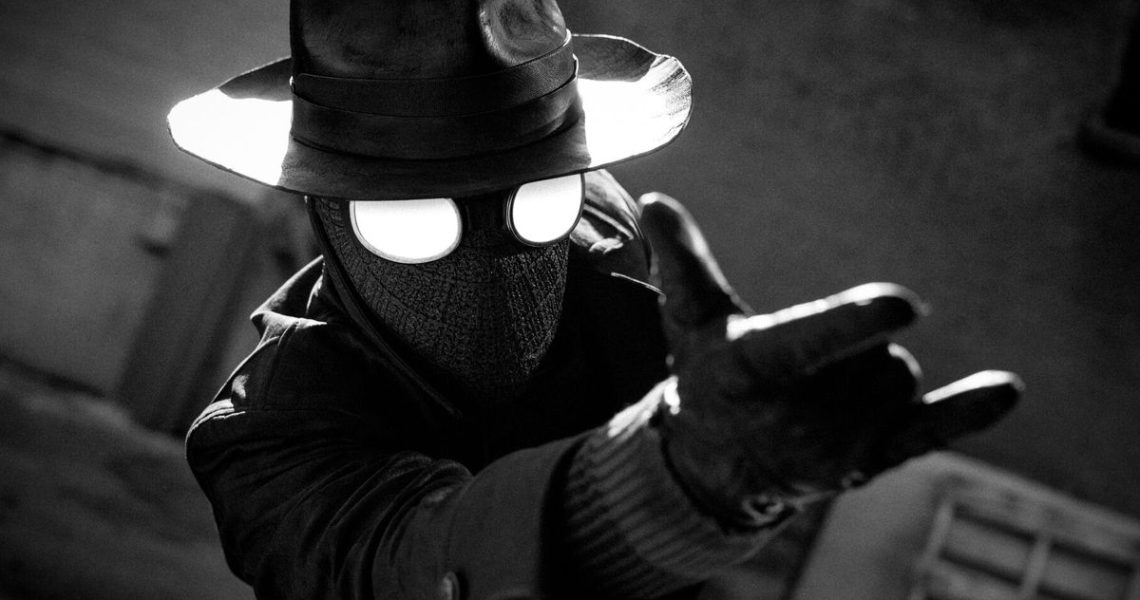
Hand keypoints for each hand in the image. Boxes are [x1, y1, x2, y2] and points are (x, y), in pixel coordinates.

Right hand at [637, 192, 1021, 527]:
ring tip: (820, 396)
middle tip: (799, 374)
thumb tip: (656, 198)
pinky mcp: (870, 461)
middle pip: (873, 353)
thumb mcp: (689, 320)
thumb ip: (682, 260)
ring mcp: (839, 444)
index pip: (809, 341)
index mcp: (755, 369)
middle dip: (851, 350)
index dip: (854, 321)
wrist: (722, 463)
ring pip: (899, 376)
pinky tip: (1007, 389)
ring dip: (873, 374)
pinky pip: (930, 430)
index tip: (904, 303)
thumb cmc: (710, 376)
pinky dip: (968, 411)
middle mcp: (800, 415)